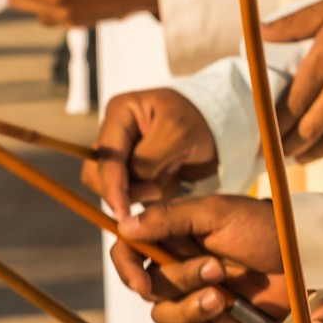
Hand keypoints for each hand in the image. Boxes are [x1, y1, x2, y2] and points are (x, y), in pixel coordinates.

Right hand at [89, 87, 218, 210]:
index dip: (112, 185)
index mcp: (121, 112)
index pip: (105, 156)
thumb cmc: (201, 122)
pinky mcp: (135, 171)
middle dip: (127, 189)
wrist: (223, 129)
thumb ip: (147, 159)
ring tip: (172, 176)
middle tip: (158, 190)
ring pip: (115, 188)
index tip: (123, 211)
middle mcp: (116, 132)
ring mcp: (124, 152)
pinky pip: (133, 193)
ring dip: (143, 191)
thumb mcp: (176, 134)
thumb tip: (126, 187)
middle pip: (99, 174)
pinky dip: (153, 193)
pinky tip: (174, 178)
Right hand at [108, 193, 292, 322]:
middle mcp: (181, 263)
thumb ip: (172, 218)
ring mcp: (196, 292)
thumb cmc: (268, 228)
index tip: (141, 284)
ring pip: (164, 312)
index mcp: (178, 233)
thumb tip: (123, 225)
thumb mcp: (221, 214)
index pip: (130, 251)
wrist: (308, 260)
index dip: (127, 269)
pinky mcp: (213, 318)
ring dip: (190, 307)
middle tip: (218, 269)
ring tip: (224, 297)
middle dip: (181, 281)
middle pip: (149, 285)